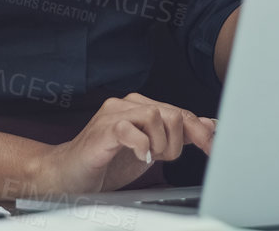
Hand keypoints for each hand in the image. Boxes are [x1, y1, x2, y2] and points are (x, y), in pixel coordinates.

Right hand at [29, 94, 214, 196]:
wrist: (67, 174)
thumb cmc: (105, 162)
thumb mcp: (149, 151)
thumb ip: (176, 137)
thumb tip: (207, 127)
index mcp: (141, 107)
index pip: (180, 112)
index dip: (200, 131)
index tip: (212, 147)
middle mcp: (128, 104)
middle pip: (172, 113)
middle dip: (176, 143)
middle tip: (160, 159)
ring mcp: (114, 115)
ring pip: (156, 116)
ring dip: (160, 145)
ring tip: (147, 158)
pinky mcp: (102, 130)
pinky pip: (130, 129)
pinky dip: (141, 146)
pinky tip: (140, 158)